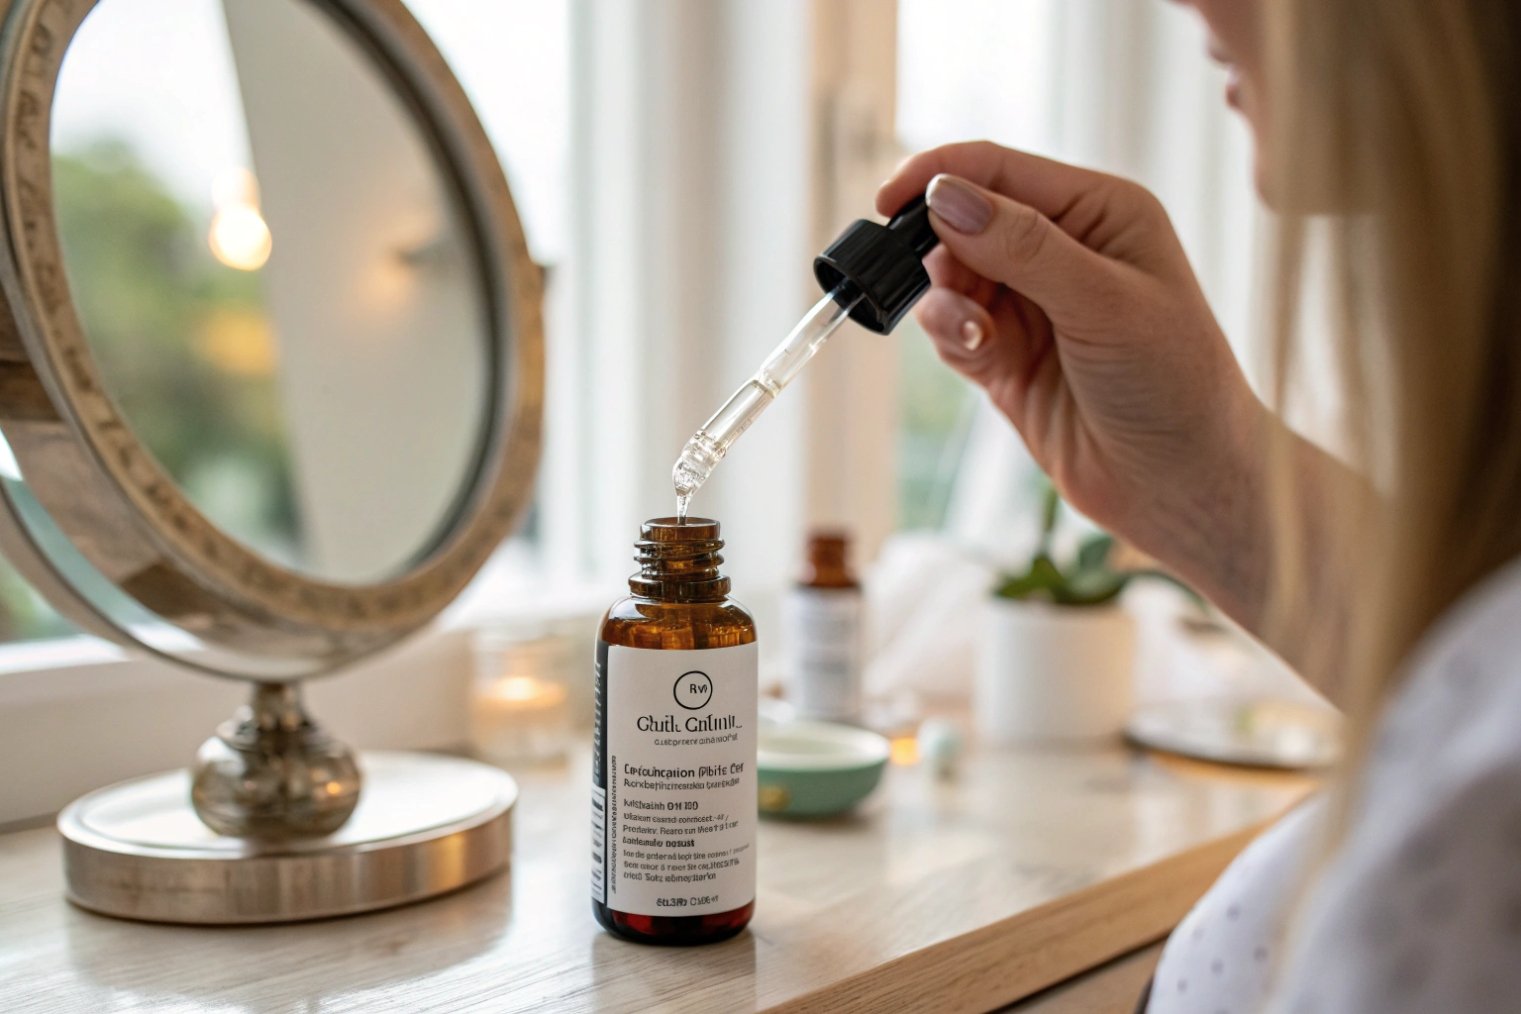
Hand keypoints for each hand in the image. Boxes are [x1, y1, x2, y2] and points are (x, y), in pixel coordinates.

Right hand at [878, 141, 1263, 565]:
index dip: (939, 176)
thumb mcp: (1104, 303)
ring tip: (978, 337)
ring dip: (946, 301)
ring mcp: (1029, 304)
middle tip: (942, 284)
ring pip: (948, 277)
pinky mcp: (1004, 356)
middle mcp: (1060, 248)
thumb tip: (946, 196)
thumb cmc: (1175, 384)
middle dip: (938, 249)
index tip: (890, 201)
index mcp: (1098, 211)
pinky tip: (979, 354)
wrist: (1181, 484)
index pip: (1000, 170)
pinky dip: (948, 335)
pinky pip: (949, 327)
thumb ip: (1024, 246)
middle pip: (962, 219)